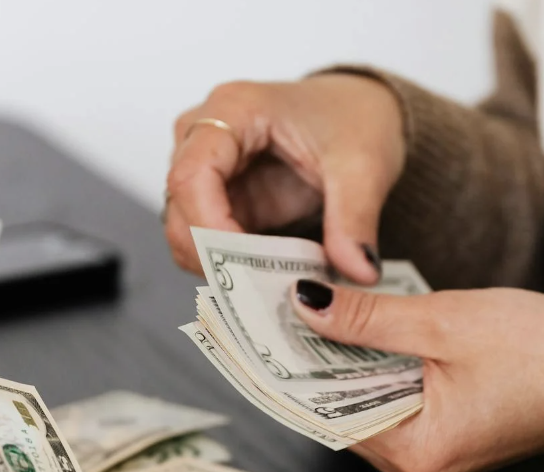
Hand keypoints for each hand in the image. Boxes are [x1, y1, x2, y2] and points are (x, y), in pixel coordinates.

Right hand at [164, 74, 405, 283]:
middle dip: (213, 257)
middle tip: (261, 291)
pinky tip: (268, 278)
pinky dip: (232, 267)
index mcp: (234, 109)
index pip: (192, 175)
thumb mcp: (364, 166)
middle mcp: (205, 136)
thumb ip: (355, 219)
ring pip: (185, 231)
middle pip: (179, 208)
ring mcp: (208, 169)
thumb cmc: (354, 117)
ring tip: (272, 286)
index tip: (244, 266)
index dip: (209, 227)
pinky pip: (208, 243)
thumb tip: (358, 270)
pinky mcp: (220, 199)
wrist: (362, 111)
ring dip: (221, 266)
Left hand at [288, 280, 543, 471]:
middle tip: (281, 302)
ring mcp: (431, 456)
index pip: (321, 411)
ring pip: (363, 403)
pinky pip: (392, 402)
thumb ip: (368, 318)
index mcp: (415, 452)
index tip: (257, 324)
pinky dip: (376, 367)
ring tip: (319, 306)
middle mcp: (417, 468)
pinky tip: (365, 328)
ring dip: (344, 359)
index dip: (287, 364)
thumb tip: (307, 306)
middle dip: (312, 357)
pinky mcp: (446, 436)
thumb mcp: (448, 321)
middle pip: (337, 410)